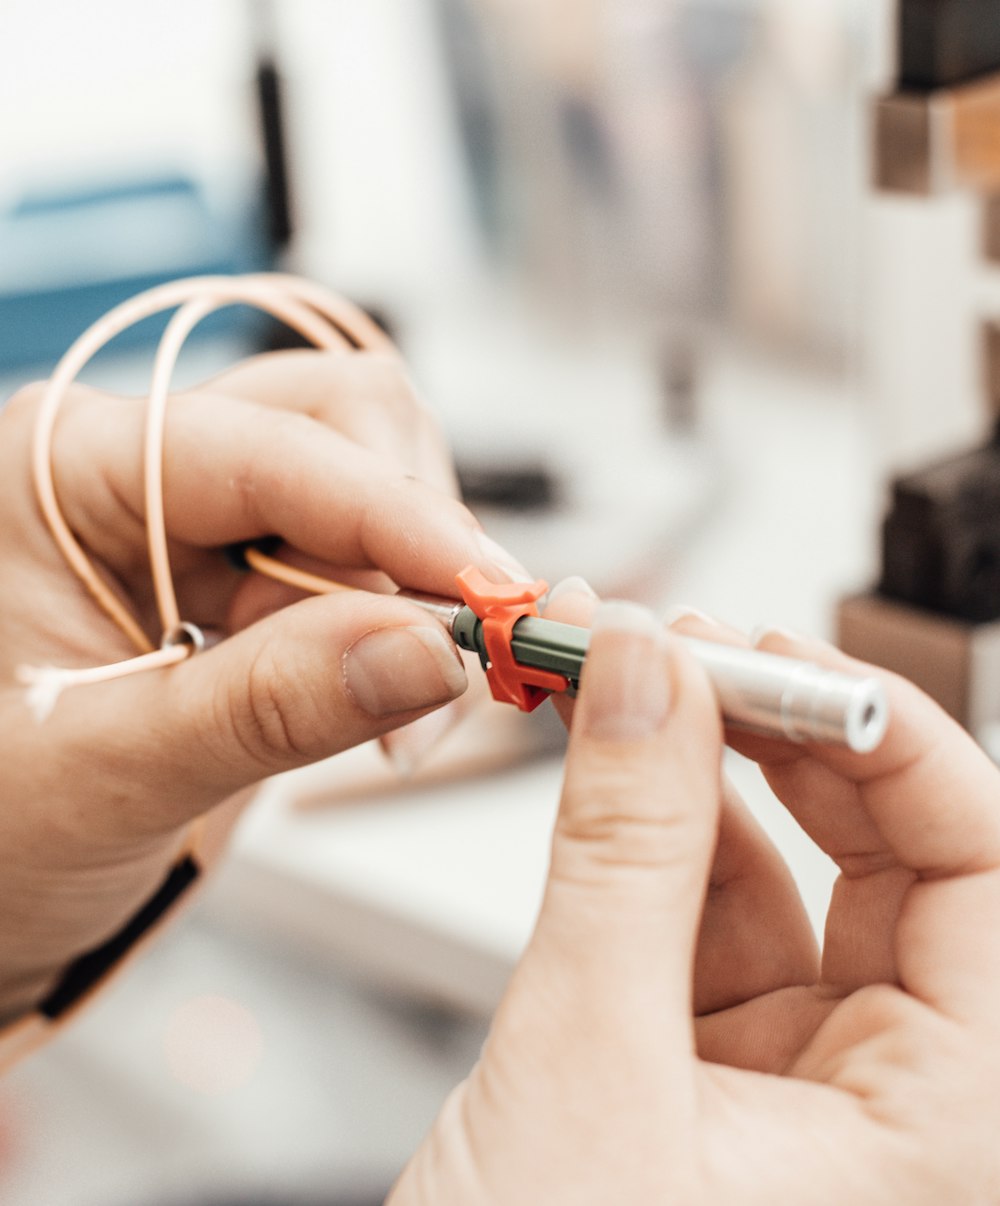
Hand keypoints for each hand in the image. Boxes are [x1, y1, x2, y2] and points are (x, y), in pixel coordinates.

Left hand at [0, 349, 524, 1022]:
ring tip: (403, 715)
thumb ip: (269, 706)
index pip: (264, 447)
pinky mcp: (255, 576)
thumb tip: (429, 651)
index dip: (392, 514)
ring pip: (373, 489)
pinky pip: (368, 564)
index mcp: (64, 469)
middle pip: (341, 428)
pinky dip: (406, 629)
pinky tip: (391, 702)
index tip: (484, 591)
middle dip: (411, 545)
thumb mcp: (110, 772)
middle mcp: (145, 466)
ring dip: (417, 595)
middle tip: (446, 666)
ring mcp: (207, 519)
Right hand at [391, 587, 999, 1203]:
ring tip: (626, 682)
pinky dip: (647, 833)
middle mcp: (898, 1109)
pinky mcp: (702, 1073)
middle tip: (684, 650)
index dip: (892, 741)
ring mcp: (795, 1087)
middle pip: (884, 858)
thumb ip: (619, 854)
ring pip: (779, 874)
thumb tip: (646, 678)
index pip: (985, 873)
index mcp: (953, 1141)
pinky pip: (698, 916)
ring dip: (696, 770)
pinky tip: (607, 766)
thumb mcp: (583, 1073)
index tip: (772, 657)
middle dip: (780, 735)